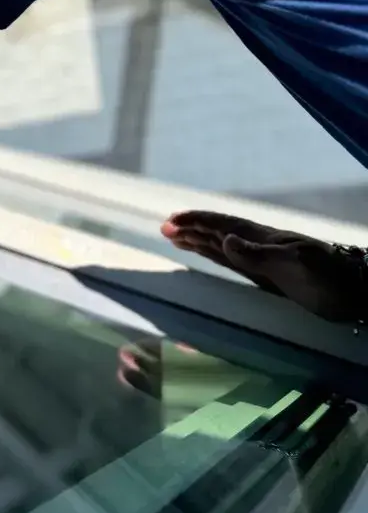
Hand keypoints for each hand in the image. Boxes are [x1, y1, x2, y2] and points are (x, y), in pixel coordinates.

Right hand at [162, 210, 366, 321]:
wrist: (356, 291)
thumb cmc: (330, 277)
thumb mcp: (295, 264)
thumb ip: (259, 253)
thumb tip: (224, 240)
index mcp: (263, 239)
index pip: (223, 226)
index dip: (197, 222)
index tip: (171, 221)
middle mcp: (260, 247)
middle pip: (218, 233)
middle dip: (192, 229)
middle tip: (165, 227)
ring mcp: (264, 261)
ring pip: (223, 247)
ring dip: (200, 241)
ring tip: (178, 237)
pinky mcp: (270, 277)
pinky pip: (234, 263)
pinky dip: (217, 256)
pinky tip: (212, 254)